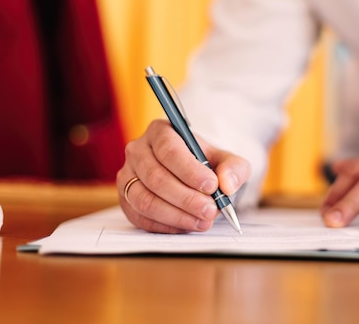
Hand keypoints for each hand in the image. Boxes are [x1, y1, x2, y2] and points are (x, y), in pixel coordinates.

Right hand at [117, 119, 250, 232]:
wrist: (191, 173)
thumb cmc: (206, 163)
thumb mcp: (226, 159)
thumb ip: (234, 168)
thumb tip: (227, 184)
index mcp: (161, 131)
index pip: (170, 150)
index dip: (190, 171)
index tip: (212, 186)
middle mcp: (138, 151)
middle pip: (156, 177)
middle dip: (186, 198)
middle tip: (210, 210)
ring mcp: (127, 176)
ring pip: (145, 200)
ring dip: (176, 215)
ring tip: (202, 221)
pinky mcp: (125, 199)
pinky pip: (140, 217)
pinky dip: (165, 226)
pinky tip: (186, 226)